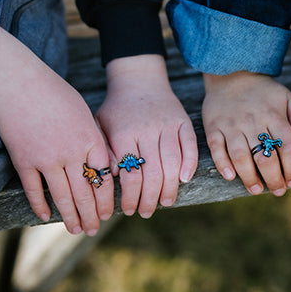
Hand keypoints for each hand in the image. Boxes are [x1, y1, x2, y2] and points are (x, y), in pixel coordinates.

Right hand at [0, 11, 112, 234]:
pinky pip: (34, 189)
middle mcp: (72, 153)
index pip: (104, 180)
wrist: (19, 82)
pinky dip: (39, 204)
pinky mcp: (24, 160)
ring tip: (75, 230)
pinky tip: (45, 216)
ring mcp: (46, 159)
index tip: (109, 213)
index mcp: (91, 141)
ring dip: (70, 216)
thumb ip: (95, 141)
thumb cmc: (57, 94)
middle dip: (91, 215)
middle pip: (85, 193)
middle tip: (93, 230)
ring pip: (62, 197)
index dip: (107, 200)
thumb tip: (104, 166)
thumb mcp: (86, 115)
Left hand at [96, 55, 197, 217]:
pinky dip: (189, 164)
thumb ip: (105, 152)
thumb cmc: (117, 109)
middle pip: (153, 173)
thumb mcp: (100, 127)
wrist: (139, 79)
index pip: (130, 174)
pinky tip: (184, 180)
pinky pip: (190, 146)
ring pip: (172, 163)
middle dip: (150, 198)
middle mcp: (147, 130)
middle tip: (147, 211)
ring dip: (169, 187)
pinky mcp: (182, 121)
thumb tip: (113, 177)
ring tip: (165, 201)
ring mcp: (167, 125)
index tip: (129, 209)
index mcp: (124, 134)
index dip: (130, 196)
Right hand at [202, 71, 290, 195]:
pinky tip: (231, 176)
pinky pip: (217, 149)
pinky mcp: (214, 127)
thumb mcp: (285, 98)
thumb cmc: (262, 91)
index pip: (286, 147)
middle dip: (273, 178)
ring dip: (249, 177)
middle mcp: (253, 121)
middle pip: (265, 156)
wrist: (231, 73)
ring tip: (256, 189)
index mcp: (273, 115)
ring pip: (240, 156)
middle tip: (278, 190)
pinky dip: (223, 164)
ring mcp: (232, 125)